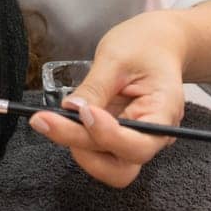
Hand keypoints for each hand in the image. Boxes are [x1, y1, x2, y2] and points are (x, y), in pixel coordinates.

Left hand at [29, 10, 187, 187]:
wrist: (157, 43)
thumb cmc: (144, 46)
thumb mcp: (117, 58)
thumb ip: (95, 86)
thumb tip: (71, 109)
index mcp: (163, 115)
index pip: (137, 145)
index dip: (106, 135)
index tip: (82, 112)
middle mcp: (153, 137)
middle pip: (121, 167)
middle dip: (82, 147)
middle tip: (47, 121)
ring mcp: (135, 140)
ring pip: (108, 167)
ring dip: (77, 147)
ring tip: (52, 119)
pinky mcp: (118, 137)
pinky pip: (97, 151)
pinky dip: (77, 139)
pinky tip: (61, 119)